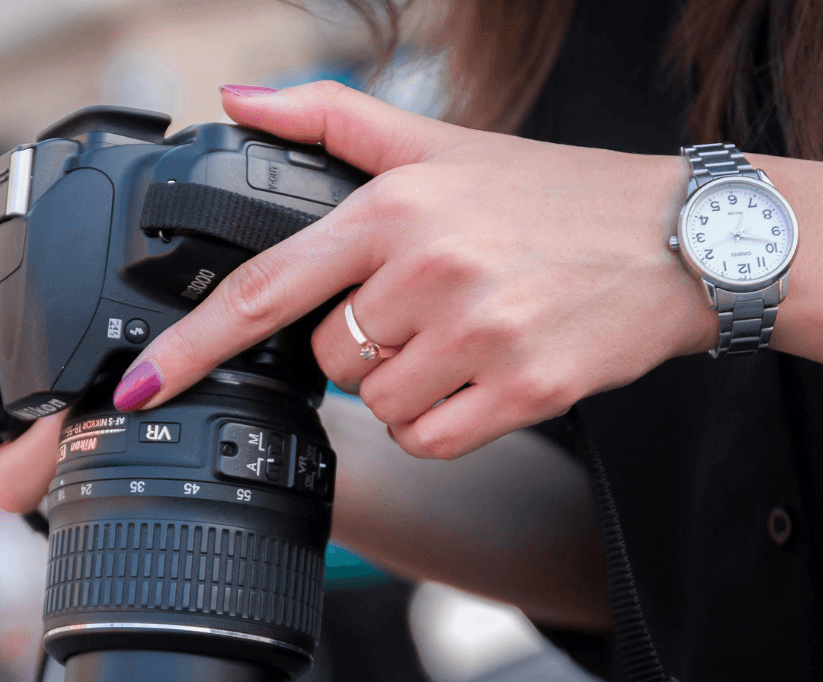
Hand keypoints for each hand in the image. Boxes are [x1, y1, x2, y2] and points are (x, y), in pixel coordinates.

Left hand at [109, 81, 715, 458]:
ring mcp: (478, 332)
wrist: (680, 239)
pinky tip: (487, 376)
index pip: (267, 286)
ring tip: (469, 335)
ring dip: (408, 387)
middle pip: (329, 359)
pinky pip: (432, 439)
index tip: (142, 387)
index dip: (194, 345)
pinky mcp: (524, 388)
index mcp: (394, 208)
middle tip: (430, 308)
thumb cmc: (552, 196)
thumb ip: (331, 120)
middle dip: (363, 347)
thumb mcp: (442, 144)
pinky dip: (446, 422)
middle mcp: (430, 267)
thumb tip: (237, 101)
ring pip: (378, 405)